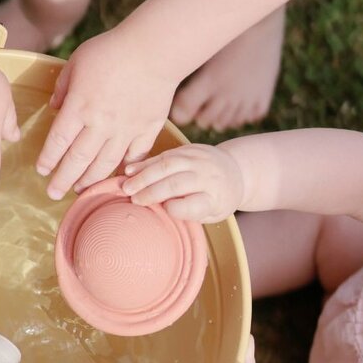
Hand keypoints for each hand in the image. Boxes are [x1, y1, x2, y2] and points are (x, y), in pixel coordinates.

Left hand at [35, 30, 176, 199]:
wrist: (154, 49)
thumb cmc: (111, 50)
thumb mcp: (76, 62)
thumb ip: (63, 87)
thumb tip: (54, 107)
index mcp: (79, 106)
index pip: (58, 142)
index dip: (48, 159)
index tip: (42, 170)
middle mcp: (100, 123)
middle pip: (78, 159)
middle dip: (63, 179)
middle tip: (53, 193)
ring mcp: (126, 129)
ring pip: (104, 164)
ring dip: (90, 180)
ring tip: (80, 190)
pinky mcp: (147, 129)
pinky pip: (135, 156)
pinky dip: (125, 169)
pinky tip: (117, 178)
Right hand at [122, 142, 244, 221]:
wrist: (235, 171)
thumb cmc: (217, 199)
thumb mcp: (212, 213)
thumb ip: (190, 211)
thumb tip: (162, 206)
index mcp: (216, 198)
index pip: (195, 204)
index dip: (177, 207)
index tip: (162, 209)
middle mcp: (208, 177)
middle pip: (177, 183)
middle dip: (153, 191)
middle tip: (134, 199)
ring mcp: (198, 159)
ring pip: (167, 165)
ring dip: (145, 175)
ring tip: (127, 185)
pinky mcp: (188, 149)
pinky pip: (164, 155)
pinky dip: (146, 163)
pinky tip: (130, 171)